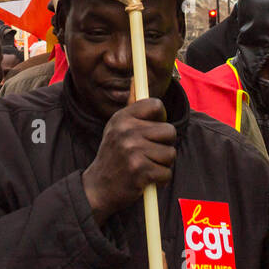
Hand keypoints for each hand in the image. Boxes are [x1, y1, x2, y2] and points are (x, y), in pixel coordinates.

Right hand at [82, 98, 176, 224]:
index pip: (156, 105)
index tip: (154, 129)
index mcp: (122, 118)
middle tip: (149, 153)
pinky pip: (166, 173)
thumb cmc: (113, 156)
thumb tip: (136, 80)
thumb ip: (130, 106)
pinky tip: (145, 179)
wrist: (98, 188)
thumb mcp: (116, 128)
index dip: (160, 118)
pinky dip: (159, 179)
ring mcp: (133, 150)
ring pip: (170, 153)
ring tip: (145, 166)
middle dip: (164, 145)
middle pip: (169, 131)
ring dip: (162, 164)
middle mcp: (126, 131)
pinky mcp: (140, 170)